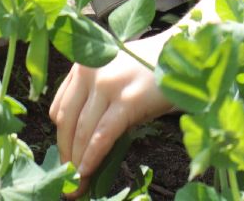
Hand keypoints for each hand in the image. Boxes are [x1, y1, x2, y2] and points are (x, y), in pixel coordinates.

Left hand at [50, 37, 172, 182]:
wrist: (185, 58)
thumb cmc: (152, 71)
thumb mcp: (115, 76)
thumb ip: (96, 98)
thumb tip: (83, 145)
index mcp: (84, 64)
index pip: (59, 108)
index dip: (60, 137)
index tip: (65, 157)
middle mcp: (90, 71)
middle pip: (66, 122)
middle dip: (65, 155)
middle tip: (66, 180)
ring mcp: (108, 84)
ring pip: (82, 131)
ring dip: (76, 162)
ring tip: (77, 184)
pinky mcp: (128, 100)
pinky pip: (102, 135)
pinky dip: (92, 157)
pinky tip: (88, 172)